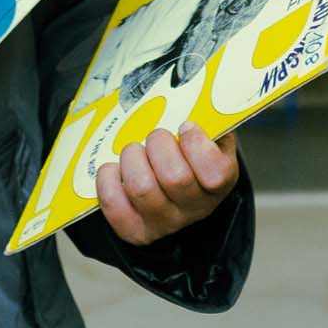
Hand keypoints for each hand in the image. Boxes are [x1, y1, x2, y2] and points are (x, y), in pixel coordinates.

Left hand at [90, 124, 239, 246]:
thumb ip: (206, 119)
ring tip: (135, 152)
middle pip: (174, 177)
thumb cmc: (187, 155)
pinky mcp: (135, 230)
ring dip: (132, 158)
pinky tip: (115, 169)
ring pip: (142, 188)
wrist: (171, 190)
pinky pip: (114, 203)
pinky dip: (108, 179)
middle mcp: (195, 208)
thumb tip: (191, 97)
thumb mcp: (208, 135)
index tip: (185, 126)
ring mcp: (165, 223)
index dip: (196, 144)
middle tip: (155, 137)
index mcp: (219, 183)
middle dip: (158, 144)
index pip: (215, 173)